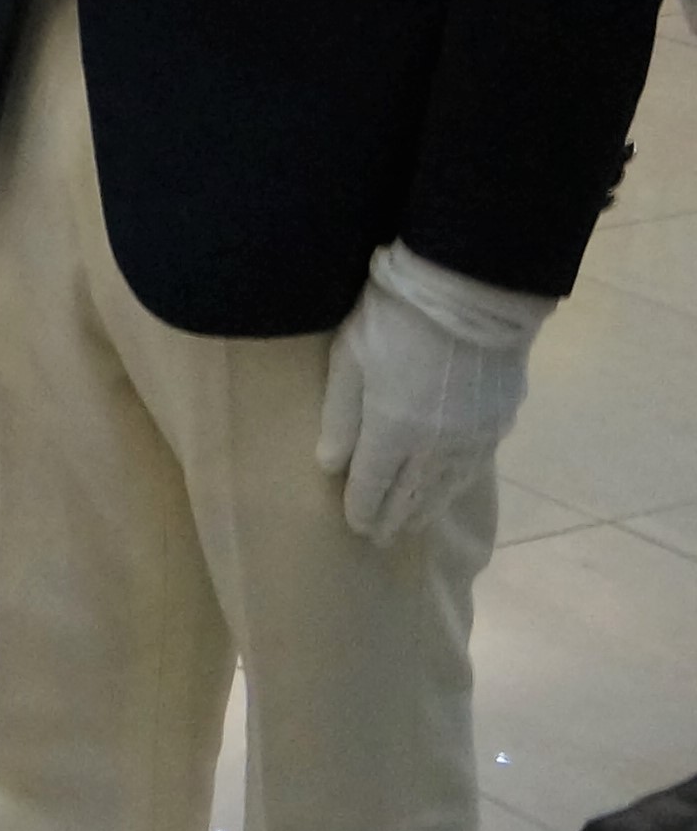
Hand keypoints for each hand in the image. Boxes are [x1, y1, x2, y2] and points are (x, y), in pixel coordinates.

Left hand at [315, 242, 551, 545]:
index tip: (356, 528)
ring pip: (447, 487)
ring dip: (427, 508)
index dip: (363, 510)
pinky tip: (448, 487)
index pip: (373, 486)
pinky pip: (473, 466)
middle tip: (382, 538)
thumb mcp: (350, 359)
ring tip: (413, 523)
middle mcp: (437, 446)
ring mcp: (474, 437)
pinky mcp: (501, 421)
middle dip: (395, 519)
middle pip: (413, 496)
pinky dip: (455, 484)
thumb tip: (329, 465)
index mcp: (394, 432)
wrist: (472, 292)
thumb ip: (341, 417)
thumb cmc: (395, 317)